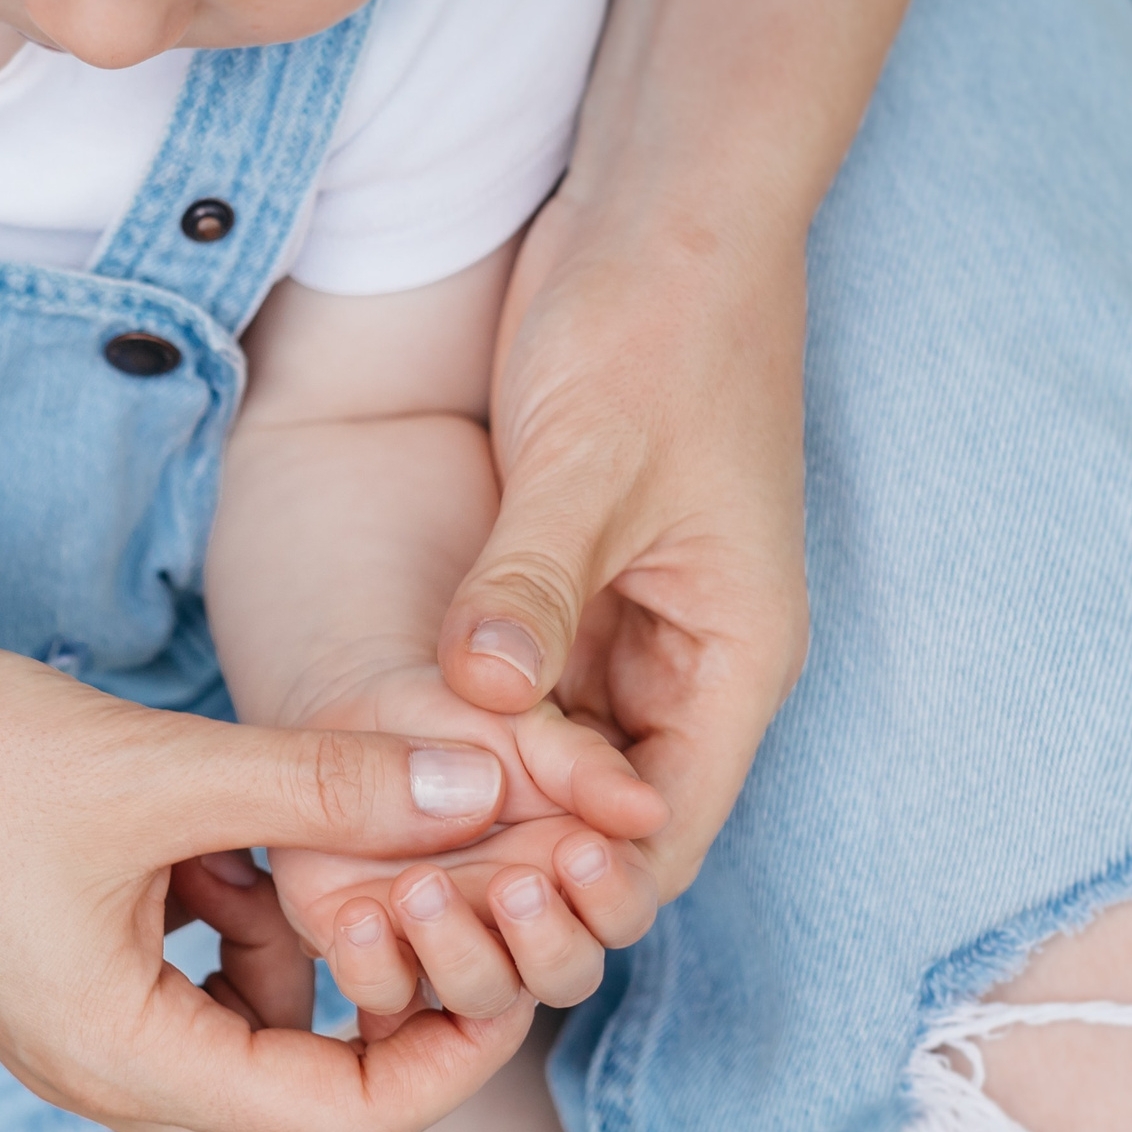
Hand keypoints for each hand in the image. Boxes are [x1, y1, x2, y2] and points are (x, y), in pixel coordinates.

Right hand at [0, 630, 539, 1131]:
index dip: (454, 1054)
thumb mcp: (156, 767)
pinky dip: (240, 929)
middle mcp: (103, 1077)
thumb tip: (478, 787)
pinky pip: (198, 995)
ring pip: (257, 1063)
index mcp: (124, 1060)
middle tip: (432, 925)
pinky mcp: (66, 979)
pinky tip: (222, 836)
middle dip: (393, 1043)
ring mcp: (79, 1034)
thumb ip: (324, 787)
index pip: (350, 1131)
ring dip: (309, 971)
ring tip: (299, 847)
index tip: (503, 946)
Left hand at [267, 660, 663, 1026]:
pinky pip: (388, 994)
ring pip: (486, 999)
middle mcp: (535, 917)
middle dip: (547, 941)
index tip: (580, 849)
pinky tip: (357, 913)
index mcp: (598, 856)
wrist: (359, 707)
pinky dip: (377, 969)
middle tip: (514, 883)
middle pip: (570, 973)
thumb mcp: (523, 716)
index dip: (614, 895)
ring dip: (461, 957)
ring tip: (418, 885)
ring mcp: (462, 939)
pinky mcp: (386, 948)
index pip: (631, 904)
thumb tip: (644, 810)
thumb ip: (581, 760)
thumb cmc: (462, 698)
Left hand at [436, 187, 810, 896]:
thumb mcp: (586, 462)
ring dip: (495, 812)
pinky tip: (398, 767)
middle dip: (528, 871)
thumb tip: (478, 693)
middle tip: (417, 914)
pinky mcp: (578, 591)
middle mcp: (692, 660)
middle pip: (613, 819)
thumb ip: (529, 582)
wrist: (665, 214)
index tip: (487, 917)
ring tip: (394, 864)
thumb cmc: (653, 326)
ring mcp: (634, 628)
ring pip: (564, 766)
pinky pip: (530, 699)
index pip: (671, 828)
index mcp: (736, 653)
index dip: (586, 892)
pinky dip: (476, 737)